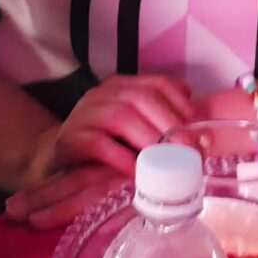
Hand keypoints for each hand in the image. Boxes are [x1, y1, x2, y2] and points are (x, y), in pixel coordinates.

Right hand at [7, 74, 191, 228]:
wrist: (54, 160)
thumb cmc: (103, 146)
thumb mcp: (132, 131)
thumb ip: (159, 125)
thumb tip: (203, 136)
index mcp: (122, 86)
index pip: (158, 84)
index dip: (182, 105)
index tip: (201, 133)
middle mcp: (103, 93)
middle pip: (143, 98)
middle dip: (171, 125)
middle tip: (191, 153)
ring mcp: (85, 113)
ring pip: (122, 116)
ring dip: (150, 140)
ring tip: (169, 162)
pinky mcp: (70, 138)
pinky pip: (99, 144)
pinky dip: (121, 158)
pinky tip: (137, 174)